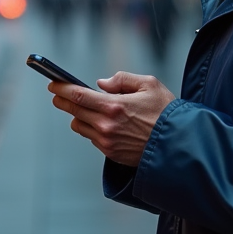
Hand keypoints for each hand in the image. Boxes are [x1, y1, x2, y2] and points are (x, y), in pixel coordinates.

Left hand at [48, 72, 176, 166]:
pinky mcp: (111, 154)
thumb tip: (101, 84)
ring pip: (80, 126)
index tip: (53, 84)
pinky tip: (104, 124)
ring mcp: (107, 142)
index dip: (62, 88)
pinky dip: (93, 129)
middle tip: (58, 94)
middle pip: (74, 111)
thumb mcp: (149, 84)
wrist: (179, 145)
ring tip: (86, 109)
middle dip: (62, 101)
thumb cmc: (166, 113)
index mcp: (114, 106)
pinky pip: (92, 139)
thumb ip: (122, 79)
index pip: (78, 95)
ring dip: (79, 116)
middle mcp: (107, 126)